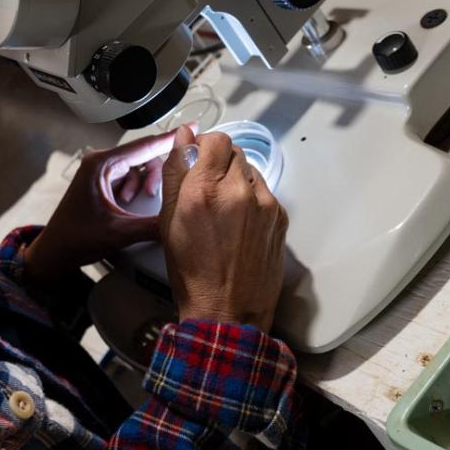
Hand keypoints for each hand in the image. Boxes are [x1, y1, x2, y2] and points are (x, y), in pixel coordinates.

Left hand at [22, 130, 178, 288]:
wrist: (55, 252)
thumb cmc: (76, 238)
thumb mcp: (120, 232)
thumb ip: (153, 226)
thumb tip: (180, 222)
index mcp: (100, 164)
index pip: (144, 145)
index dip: (170, 139)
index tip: (192, 128)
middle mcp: (99, 162)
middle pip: (143, 156)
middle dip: (154, 175)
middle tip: (157, 193)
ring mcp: (99, 172)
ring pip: (137, 168)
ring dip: (143, 184)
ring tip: (134, 202)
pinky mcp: (101, 183)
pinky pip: (128, 177)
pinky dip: (135, 190)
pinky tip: (127, 204)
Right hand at [158, 125, 288, 329]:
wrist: (228, 312)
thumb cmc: (192, 273)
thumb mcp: (168, 222)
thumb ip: (174, 172)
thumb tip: (183, 136)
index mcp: (204, 189)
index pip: (214, 139)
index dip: (204, 147)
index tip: (197, 161)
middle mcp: (238, 190)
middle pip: (234, 152)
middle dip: (219, 163)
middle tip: (207, 190)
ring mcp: (265, 203)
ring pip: (250, 171)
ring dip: (236, 180)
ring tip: (224, 212)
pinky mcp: (280, 217)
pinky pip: (265, 193)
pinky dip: (252, 199)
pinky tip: (240, 225)